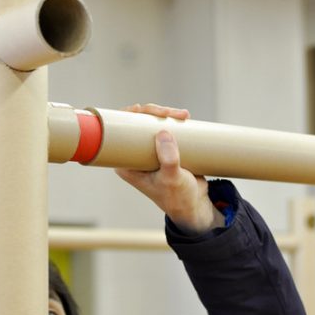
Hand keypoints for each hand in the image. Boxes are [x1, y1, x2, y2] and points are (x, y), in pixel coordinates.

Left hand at [115, 104, 223, 234]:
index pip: (120, 134)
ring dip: (166, 114)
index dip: (127, 116)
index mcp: (126, 164)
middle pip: (136, 125)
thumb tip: (163, 132)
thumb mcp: (171, 179)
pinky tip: (183, 117)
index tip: (141, 109)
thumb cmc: (178, 197)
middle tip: (171, 113)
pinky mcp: (164, 150)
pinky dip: (173, 121)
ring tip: (183, 116)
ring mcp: (150, 152)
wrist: (194, 205)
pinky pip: (165, 129)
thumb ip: (168, 159)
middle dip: (152, 112)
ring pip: (152, 124)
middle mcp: (135, 156)